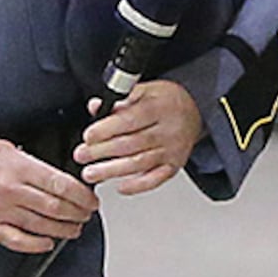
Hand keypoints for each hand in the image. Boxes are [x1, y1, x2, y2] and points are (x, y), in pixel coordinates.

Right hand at [0, 135, 98, 251]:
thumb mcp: (6, 148)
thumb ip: (32, 163)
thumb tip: (58, 177)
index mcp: (17, 168)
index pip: (60, 184)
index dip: (81, 196)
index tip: (90, 200)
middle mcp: (10, 191)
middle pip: (55, 208)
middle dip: (77, 213)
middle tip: (86, 214)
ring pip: (41, 226)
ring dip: (63, 229)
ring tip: (74, 228)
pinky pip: (18, 241)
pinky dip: (37, 244)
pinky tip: (48, 242)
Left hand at [74, 80, 198, 198]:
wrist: (195, 110)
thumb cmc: (165, 100)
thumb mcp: (145, 90)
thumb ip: (120, 98)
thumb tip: (96, 107)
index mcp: (159, 107)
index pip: (130, 119)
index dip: (107, 129)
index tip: (88, 136)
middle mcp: (168, 130)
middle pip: (132, 143)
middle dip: (102, 152)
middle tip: (82, 155)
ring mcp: (172, 150)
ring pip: (139, 163)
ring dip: (112, 171)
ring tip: (91, 173)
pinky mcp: (174, 165)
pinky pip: (156, 179)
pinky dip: (137, 185)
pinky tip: (120, 186)